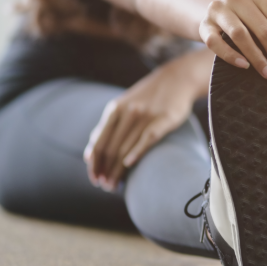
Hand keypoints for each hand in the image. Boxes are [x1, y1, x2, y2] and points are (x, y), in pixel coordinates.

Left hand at [83, 52, 205, 191]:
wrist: (178, 78)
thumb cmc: (149, 97)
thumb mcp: (124, 106)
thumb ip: (107, 127)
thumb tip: (88, 154)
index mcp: (115, 110)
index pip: (99, 142)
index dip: (94, 163)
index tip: (94, 178)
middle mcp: (128, 112)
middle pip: (111, 148)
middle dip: (106, 170)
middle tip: (105, 186)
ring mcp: (146, 115)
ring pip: (126, 147)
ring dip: (118, 169)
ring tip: (114, 185)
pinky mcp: (165, 119)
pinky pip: (148, 137)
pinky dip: (137, 151)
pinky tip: (129, 164)